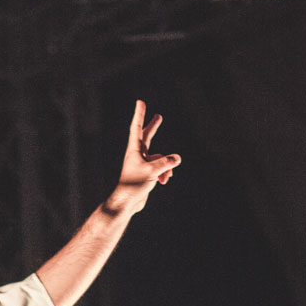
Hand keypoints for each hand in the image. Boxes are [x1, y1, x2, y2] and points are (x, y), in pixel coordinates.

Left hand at [107, 100, 180, 214]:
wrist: (127, 203)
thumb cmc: (134, 185)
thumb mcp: (153, 171)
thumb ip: (166, 162)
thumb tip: (177, 158)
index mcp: (134, 150)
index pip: (137, 128)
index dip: (140, 114)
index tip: (140, 102)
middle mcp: (137, 155)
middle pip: (147, 137)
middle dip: (153, 127)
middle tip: (158, 116)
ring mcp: (142, 164)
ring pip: (160, 159)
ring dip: (166, 167)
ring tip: (165, 177)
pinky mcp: (147, 174)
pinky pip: (160, 168)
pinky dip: (164, 173)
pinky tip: (164, 181)